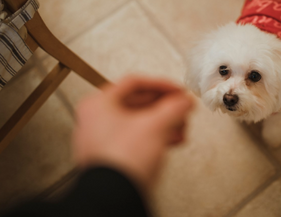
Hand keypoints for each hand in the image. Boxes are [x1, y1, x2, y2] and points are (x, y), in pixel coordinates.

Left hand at [73, 76, 193, 190]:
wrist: (114, 197)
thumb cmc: (122, 160)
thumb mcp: (156, 125)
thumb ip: (174, 107)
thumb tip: (185, 100)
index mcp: (98, 104)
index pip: (135, 83)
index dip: (161, 84)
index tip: (177, 90)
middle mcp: (95, 120)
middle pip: (137, 104)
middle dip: (165, 107)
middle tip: (181, 108)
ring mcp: (101, 140)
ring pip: (138, 123)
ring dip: (163, 123)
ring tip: (181, 127)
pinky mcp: (110, 158)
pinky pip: (135, 139)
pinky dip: (155, 137)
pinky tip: (173, 141)